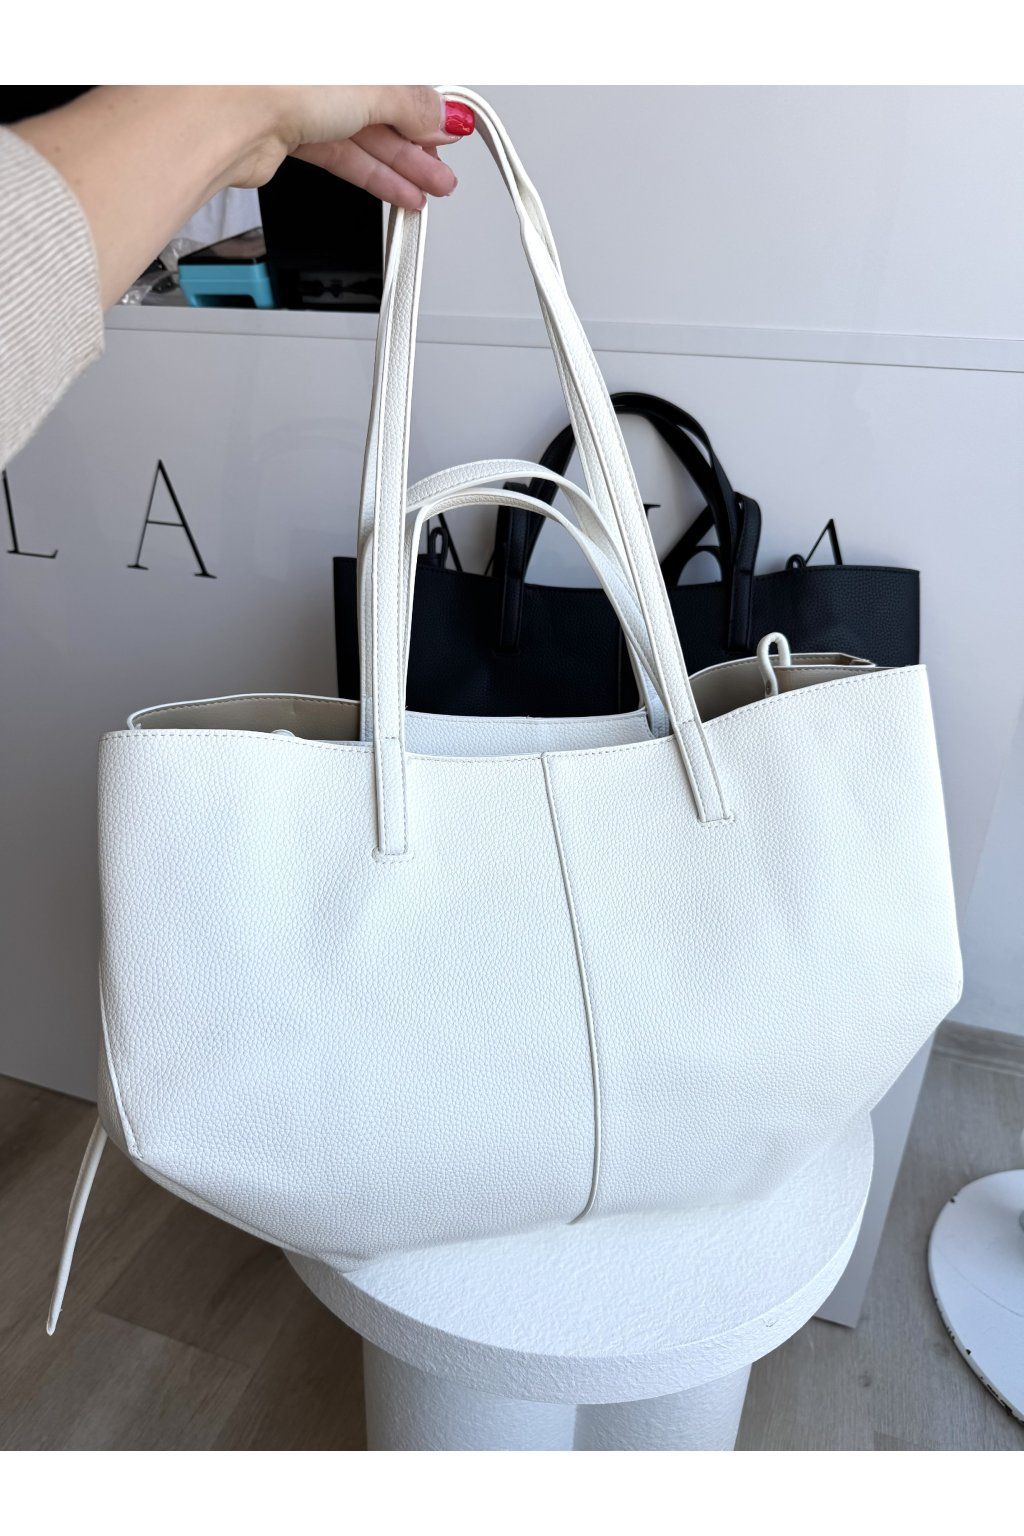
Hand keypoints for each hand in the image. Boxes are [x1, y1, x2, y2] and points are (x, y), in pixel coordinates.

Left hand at [12, 86, 474, 308]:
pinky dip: (370, 175)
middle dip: (417, 142)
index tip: (452, 129)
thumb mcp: (371, 83)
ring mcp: (296, 94)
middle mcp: (316, 61)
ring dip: (399, 166)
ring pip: (360, 132)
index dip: (426, 104)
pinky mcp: (280, 131)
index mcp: (340, 35)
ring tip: (430, 192)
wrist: (214, 114)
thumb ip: (412, 103)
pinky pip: (338, 154)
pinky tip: (397, 193)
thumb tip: (442, 115)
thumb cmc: (272, 72)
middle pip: (379, 103)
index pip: (395, 72)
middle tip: (445, 170)